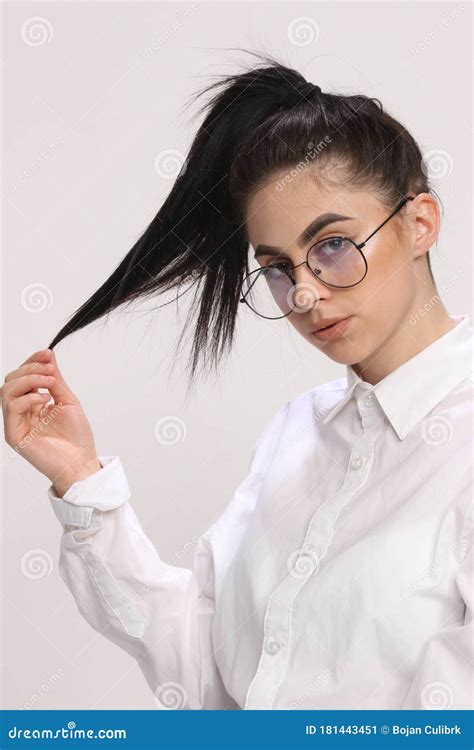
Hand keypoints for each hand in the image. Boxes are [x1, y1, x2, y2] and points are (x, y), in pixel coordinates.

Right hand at [1, 348, 101, 496]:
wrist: (81, 463)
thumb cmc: (77, 438)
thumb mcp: (68, 400)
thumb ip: (56, 380)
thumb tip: (48, 356)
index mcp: (32, 403)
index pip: (23, 377)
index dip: (32, 361)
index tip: (47, 353)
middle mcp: (21, 412)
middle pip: (11, 380)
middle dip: (30, 369)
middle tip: (50, 371)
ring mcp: (16, 423)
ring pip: (6, 391)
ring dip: (29, 380)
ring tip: (49, 382)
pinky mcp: (14, 435)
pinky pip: (11, 408)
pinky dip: (28, 397)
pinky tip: (45, 399)